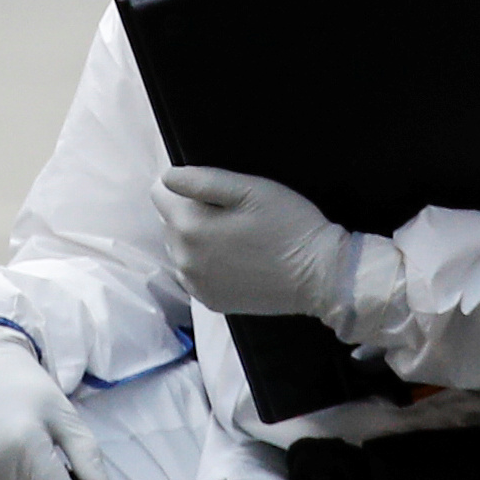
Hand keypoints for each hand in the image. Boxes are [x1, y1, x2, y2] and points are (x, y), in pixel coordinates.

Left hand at [157, 167, 354, 322]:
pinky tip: (235, 260)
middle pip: (169, 222)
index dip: (185, 186)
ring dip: (196, 240)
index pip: (160, 193)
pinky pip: (193, 274)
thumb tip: (166, 178)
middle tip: (233, 214)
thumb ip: (202, 180)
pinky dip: (205, 264)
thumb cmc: (288, 225)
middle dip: (191, 212)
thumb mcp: (250, 189)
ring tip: (235, 238)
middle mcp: (183, 260)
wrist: (318, 276)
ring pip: (180, 249)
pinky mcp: (210, 301)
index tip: (214, 191)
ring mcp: (196, 285)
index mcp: (189, 227)